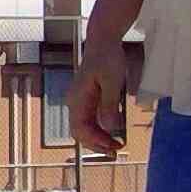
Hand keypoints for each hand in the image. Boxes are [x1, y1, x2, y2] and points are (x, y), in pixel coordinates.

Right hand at [68, 41, 144, 156]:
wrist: (102, 41)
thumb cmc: (107, 57)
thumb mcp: (112, 81)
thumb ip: (110, 104)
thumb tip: (110, 127)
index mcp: (78, 99)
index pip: (80, 129)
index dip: (95, 141)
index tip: (112, 147)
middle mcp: (75, 102)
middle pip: (79, 132)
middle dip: (96, 144)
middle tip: (115, 151)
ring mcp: (79, 101)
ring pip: (84, 127)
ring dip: (97, 138)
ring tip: (114, 144)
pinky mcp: (87, 98)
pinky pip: (89, 119)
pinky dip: (98, 129)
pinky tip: (111, 131)